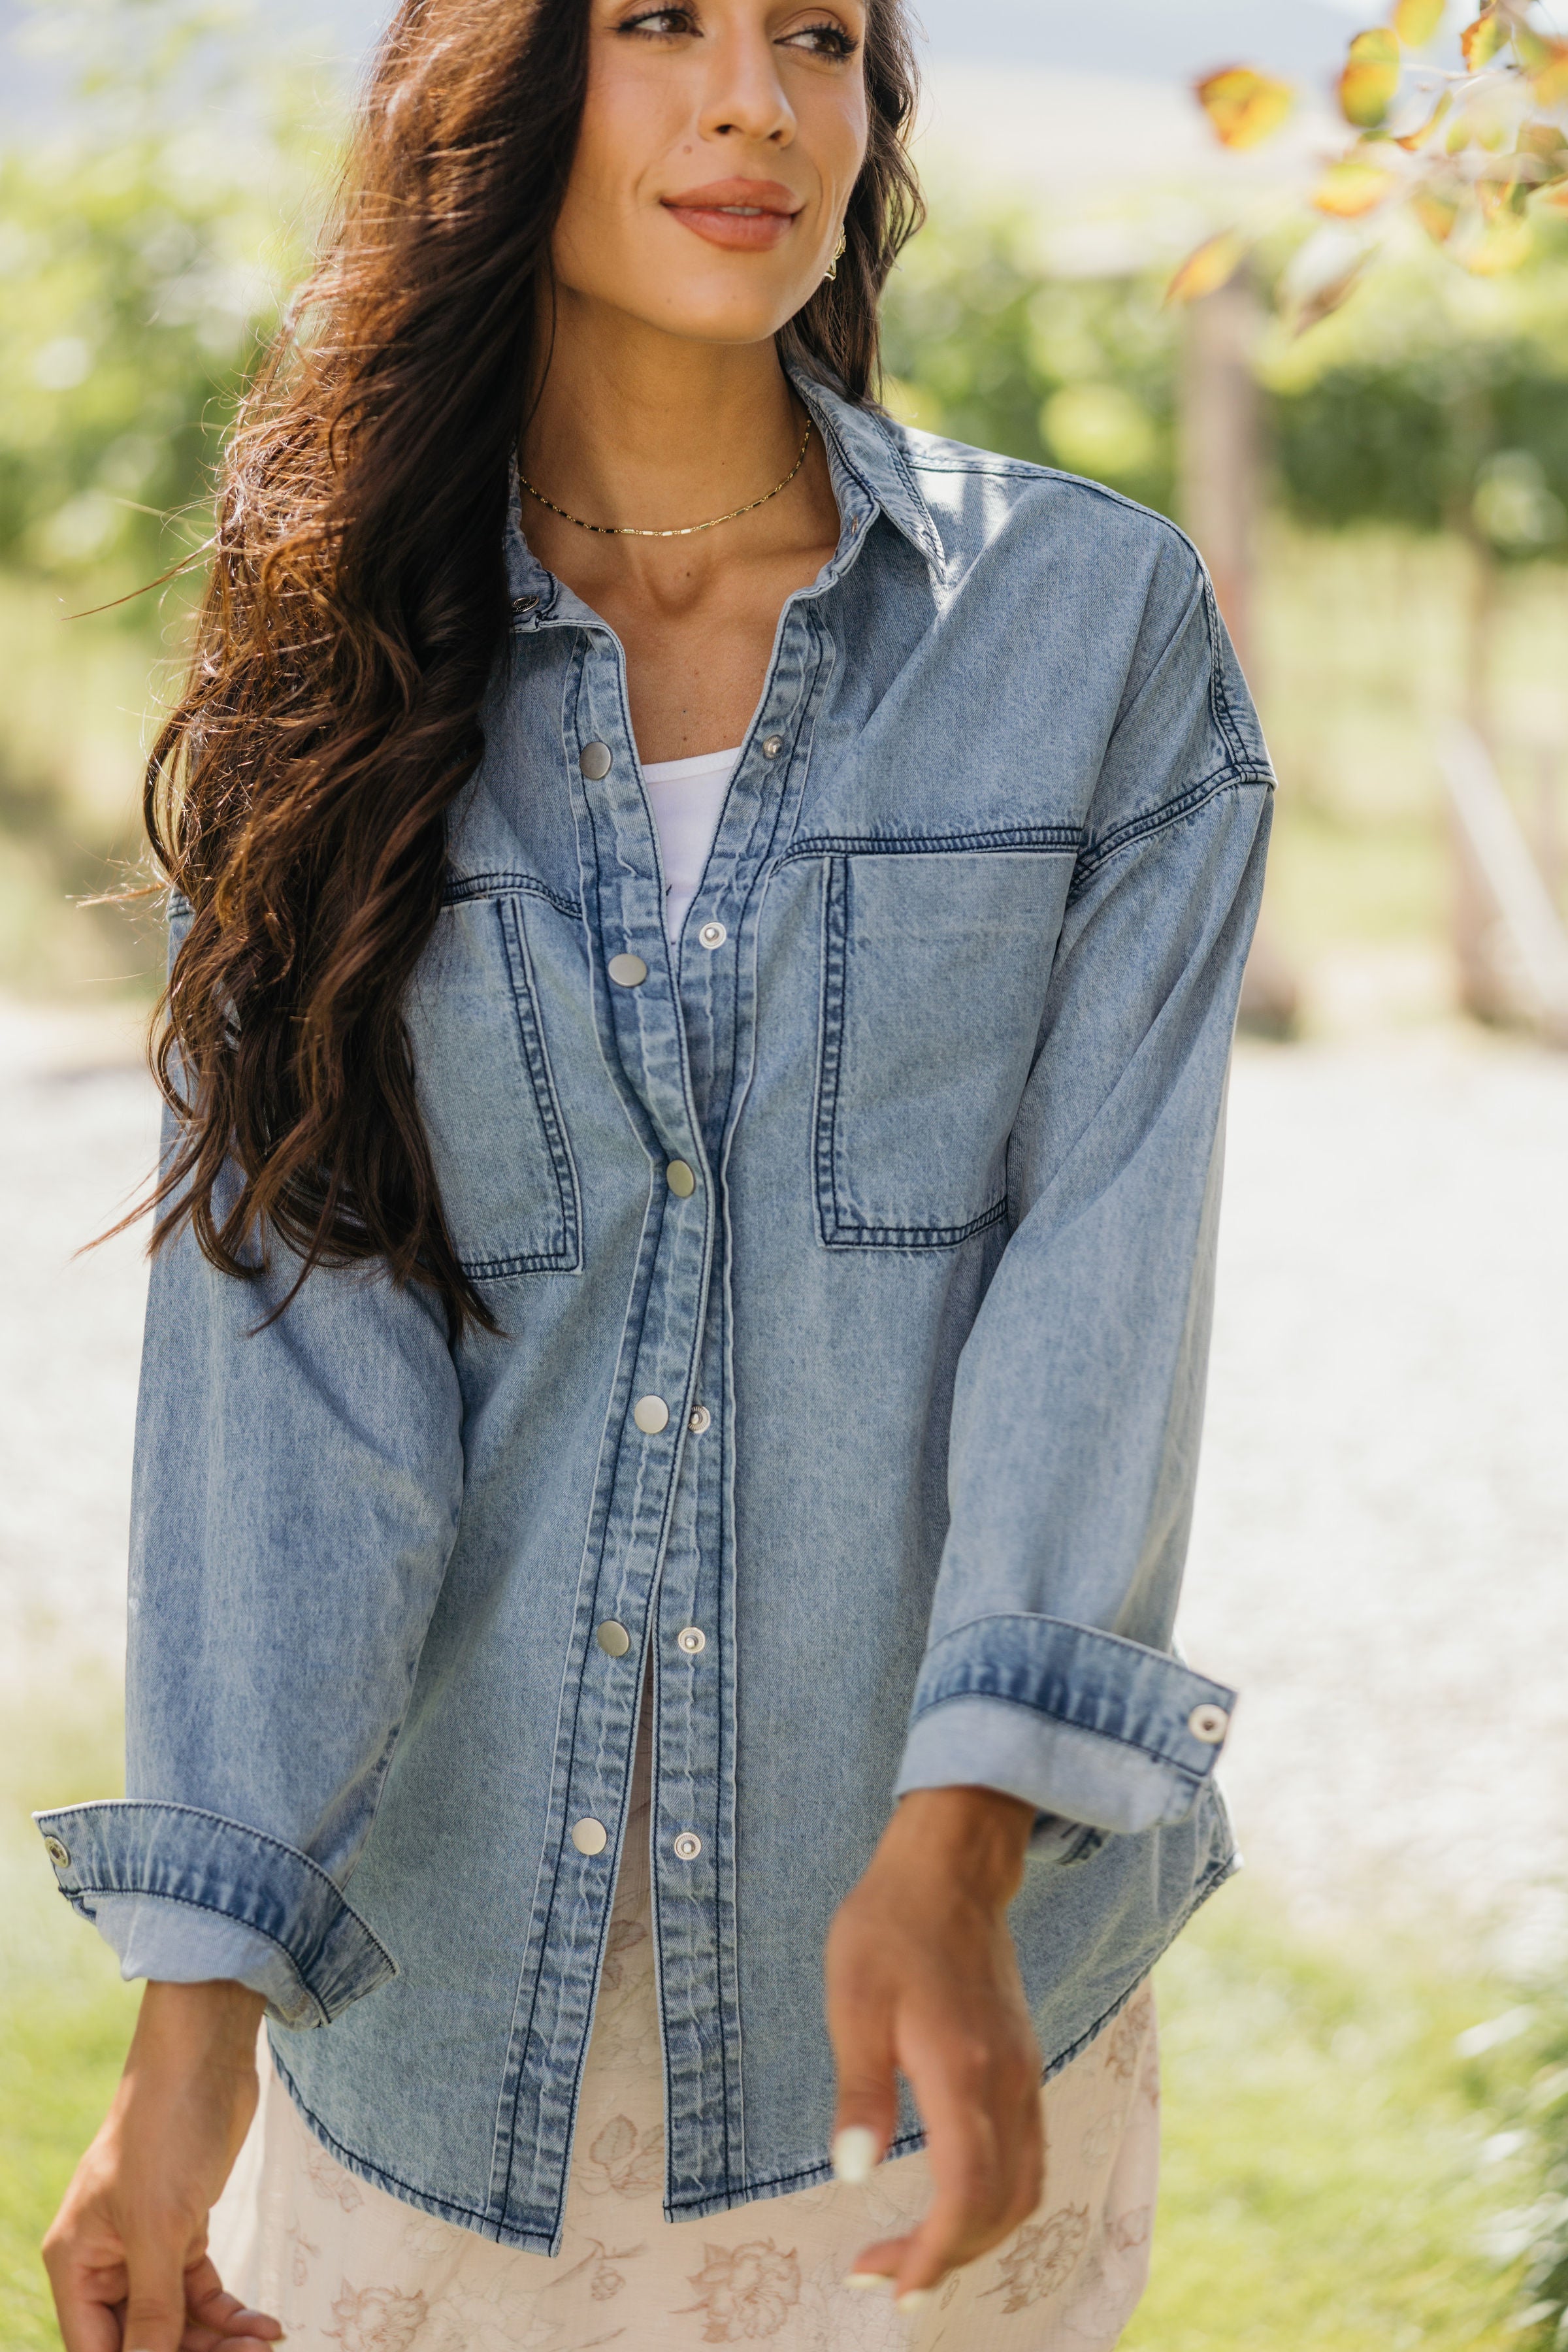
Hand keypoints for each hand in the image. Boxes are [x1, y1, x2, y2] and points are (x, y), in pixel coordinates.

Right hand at [43, 1978, 282, 2351]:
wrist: (205, 2056)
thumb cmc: (166, 2129)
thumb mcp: (159, 2228)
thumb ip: (153, 2310)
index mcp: (77, 2262)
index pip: (97, 2349)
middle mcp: (105, 2259)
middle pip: (140, 2340)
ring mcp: (145, 2245)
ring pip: (175, 2321)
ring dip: (218, 2340)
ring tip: (264, 2345)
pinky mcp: (184, 2228)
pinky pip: (200, 2292)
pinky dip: (229, 2313)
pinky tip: (264, 2324)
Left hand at [824, 1784, 1041, 2309]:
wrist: (951, 1866)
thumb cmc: (890, 1925)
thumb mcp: (853, 2000)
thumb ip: (860, 2090)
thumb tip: (850, 2172)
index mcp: (963, 2069)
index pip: (967, 2193)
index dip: (933, 2254)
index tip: (888, 2286)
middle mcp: (1007, 2081)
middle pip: (1002, 2206)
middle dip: (945, 2258)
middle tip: (879, 2274)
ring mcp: (1023, 2073)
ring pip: (1024, 2187)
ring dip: (975, 2234)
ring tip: (912, 2251)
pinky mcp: (1022, 2063)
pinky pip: (1027, 2155)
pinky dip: (994, 2198)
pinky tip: (949, 2199)